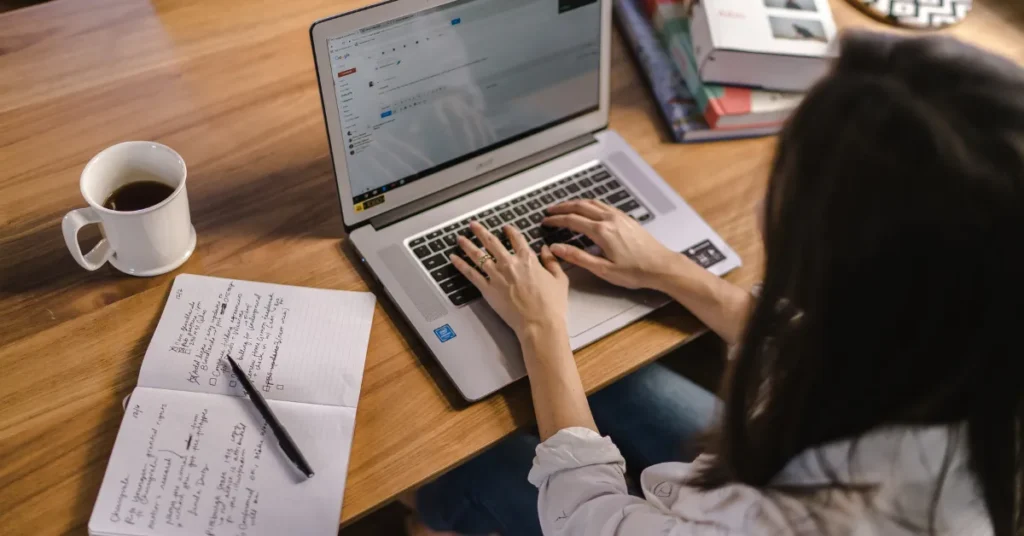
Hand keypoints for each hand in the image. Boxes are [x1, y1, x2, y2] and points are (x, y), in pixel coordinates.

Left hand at [450, 221, 569, 338]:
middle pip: (492, 242)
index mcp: (528, 260)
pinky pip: (471, 274)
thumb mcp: (559, 279)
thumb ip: (551, 262)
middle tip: (473, 225)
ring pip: (478, 255)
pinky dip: (461, 264)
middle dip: (480, 232)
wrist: (539, 323)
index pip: (516, 239)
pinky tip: (454, 258)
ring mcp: (497, 276)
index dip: (510, 231)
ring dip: (467, 245)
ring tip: (460, 238)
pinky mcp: (488, 289)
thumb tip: (546, 249)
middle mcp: (510, 264)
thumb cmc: (551, 305)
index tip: (505, 227)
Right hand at [543, 199, 683, 290]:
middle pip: (580, 206)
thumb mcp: (603, 270)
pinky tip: (588, 210)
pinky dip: (590, 204)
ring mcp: (619, 216)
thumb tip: (556, 249)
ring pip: (592, 203)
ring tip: (565, 207)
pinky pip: (603, 206)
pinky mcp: (626, 218)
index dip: (556, 220)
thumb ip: (578, 257)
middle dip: (563, 207)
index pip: (572, 220)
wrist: (661, 266)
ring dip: (576, 203)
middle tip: (549, 210)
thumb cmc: (635, 271)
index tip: (545, 221)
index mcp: (601, 231)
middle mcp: (609, 219)